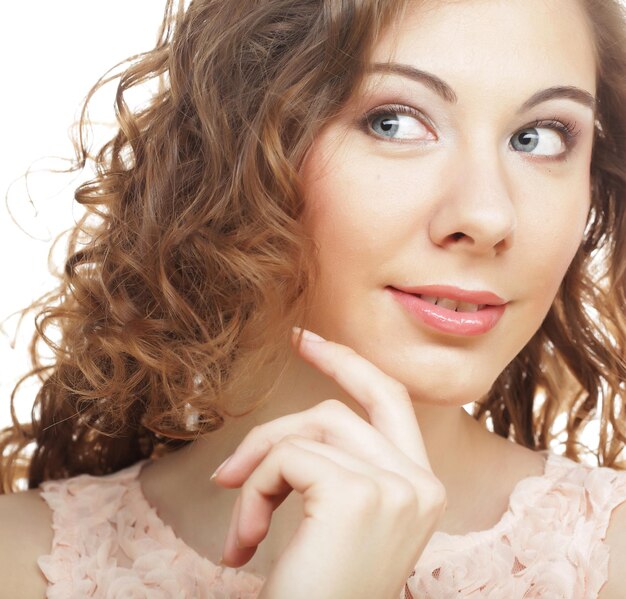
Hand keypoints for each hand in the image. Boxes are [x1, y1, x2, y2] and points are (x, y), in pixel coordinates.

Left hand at [211, 328, 446, 598]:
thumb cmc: (321, 592)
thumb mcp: (336, 525)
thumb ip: (334, 470)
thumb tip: (286, 435)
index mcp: (420, 488)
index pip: (390, 399)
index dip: (348, 364)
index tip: (306, 340)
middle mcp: (421, 483)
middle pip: (339, 410)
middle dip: (277, 429)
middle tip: (227, 470)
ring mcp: (396, 486)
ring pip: (307, 431)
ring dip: (257, 475)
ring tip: (240, 530)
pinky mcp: (358, 494)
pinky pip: (287, 457)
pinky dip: (253, 494)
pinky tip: (245, 546)